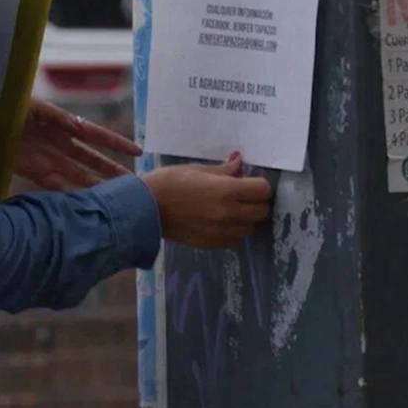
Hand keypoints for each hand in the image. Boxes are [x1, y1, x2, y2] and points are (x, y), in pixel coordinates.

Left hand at [13, 99, 140, 190]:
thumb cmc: (7, 106)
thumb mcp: (32, 105)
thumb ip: (55, 115)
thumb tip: (77, 126)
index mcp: (62, 123)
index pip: (95, 134)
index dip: (116, 143)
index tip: (138, 151)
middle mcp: (58, 143)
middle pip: (90, 160)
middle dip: (110, 172)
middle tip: (133, 186)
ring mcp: (47, 157)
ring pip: (76, 175)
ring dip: (93, 186)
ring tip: (111, 201)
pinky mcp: (31, 170)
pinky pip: (54, 184)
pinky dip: (67, 194)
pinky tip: (81, 204)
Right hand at [143, 154, 272, 249]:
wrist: (144, 209)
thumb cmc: (168, 183)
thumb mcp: (197, 169)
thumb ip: (223, 170)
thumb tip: (239, 162)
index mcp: (227, 191)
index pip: (263, 190)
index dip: (259, 185)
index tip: (249, 182)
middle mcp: (229, 214)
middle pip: (262, 211)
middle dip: (256, 202)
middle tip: (243, 195)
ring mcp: (221, 232)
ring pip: (250, 228)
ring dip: (246, 218)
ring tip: (231, 209)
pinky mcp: (212, 244)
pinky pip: (236, 239)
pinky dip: (234, 231)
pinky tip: (221, 222)